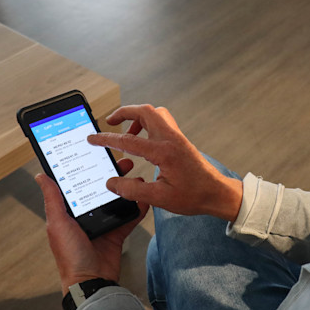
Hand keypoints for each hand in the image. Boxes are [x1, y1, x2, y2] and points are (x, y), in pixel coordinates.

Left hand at [35, 158, 148, 294]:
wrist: (92, 281)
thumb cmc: (70, 256)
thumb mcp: (58, 224)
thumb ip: (53, 199)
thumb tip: (40, 176)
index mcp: (70, 211)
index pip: (79, 183)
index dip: (87, 167)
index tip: (96, 153)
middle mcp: (87, 214)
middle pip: (101, 188)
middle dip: (113, 173)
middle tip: (124, 162)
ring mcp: (103, 223)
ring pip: (118, 199)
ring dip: (127, 187)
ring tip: (136, 176)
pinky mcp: (118, 232)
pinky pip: (130, 216)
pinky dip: (138, 207)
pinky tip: (144, 197)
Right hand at [87, 104, 241, 221]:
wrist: (217, 193)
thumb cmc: (194, 196)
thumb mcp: (159, 198)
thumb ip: (133, 191)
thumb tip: (112, 183)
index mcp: (164, 151)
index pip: (128, 140)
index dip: (106, 139)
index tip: (92, 138)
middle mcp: (171, 139)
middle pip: (146, 111)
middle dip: (124, 112)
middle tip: (110, 121)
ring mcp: (177, 138)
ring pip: (155, 113)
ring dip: (138, 116)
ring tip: (126, 130)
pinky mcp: (181, 141)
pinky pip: (162, 123)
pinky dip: (148, 124)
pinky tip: (143, 140)